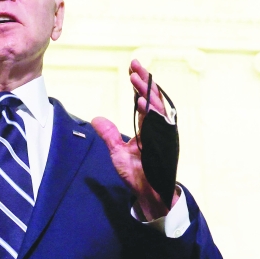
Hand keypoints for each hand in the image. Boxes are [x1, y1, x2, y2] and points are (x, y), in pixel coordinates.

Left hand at [91, 59, 178, 220]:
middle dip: (144, 81)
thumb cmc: (137, 173)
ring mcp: (162, 135)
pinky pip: (159, 125)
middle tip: (134, 64)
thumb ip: (108, 134)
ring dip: (146, 92)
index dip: (139, 84)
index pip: (144, 100)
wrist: (149, 194)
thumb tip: (95, 118)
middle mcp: (157, 128)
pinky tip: (140, 103)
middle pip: (153, 99)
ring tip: (135, 78)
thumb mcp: (117, 151)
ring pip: (157, 107)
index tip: (131, 68)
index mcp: (148, 127)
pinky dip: (150, 113)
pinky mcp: (164, 144)